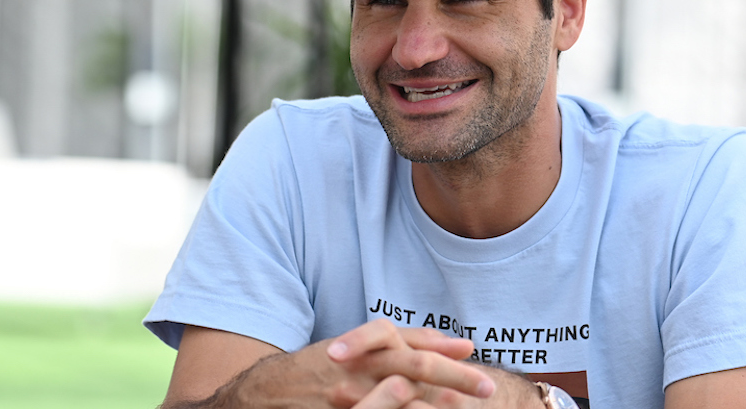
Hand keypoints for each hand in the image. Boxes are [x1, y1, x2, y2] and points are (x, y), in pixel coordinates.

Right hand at [223, 319, 495, 408]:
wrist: (259, 398)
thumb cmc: (314, 369)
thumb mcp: (356, 348)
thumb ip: (404, 342)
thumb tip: (458, 343)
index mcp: (362, 350)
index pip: (412, 349)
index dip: (447, 356)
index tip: (477, 364)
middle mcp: (356, 372)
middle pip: (415, 371)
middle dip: (454, 379)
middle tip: (486, 388)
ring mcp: (349, 400)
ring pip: (402, 401)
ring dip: (435, 405)